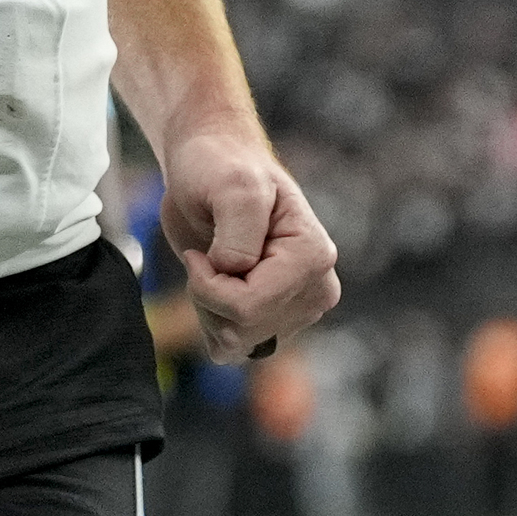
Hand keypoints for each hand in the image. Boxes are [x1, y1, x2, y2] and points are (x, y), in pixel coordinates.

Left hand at [157, 121, 340, 362]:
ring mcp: (297, 308)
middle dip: (209, 297)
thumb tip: (238, 271)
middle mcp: (315, 288)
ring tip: (214, 265)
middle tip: (207, 254)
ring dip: (209, 308)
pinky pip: (233, 348)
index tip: (200, 253)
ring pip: (237, 343)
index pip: (251, 306)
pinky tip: (215, 286)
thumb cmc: (222, 167)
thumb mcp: (231, 184)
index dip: (210, 286)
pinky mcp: (274, 320)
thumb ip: (239, 229)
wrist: (213, 167)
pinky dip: (212, 321)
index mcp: (313, 256)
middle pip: (244, 329)